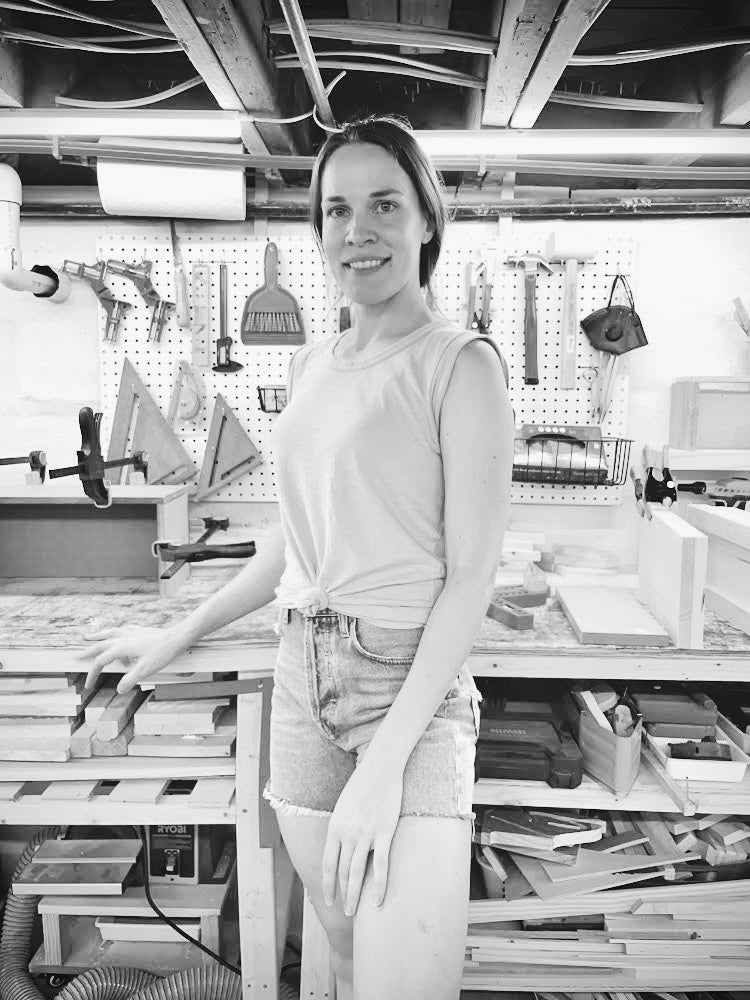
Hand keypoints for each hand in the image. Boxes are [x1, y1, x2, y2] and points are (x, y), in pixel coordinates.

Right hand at [77, 625, 185, 692]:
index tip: (88, 686)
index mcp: (122, 647)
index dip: (93, 674)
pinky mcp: (141, 631)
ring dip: (99, 636)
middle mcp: (124, 637)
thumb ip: (130, 680)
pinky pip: (124, 630)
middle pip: (101, 644)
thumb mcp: (145, 670)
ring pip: (111, 633)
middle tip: (76, 656)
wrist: (178, 637)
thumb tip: (119, 690)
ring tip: (90, 637)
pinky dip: (117, 633)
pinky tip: (120, 634)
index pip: (101, 661)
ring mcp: (133, 632)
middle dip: (88, 651)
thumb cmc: (162, 653)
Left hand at [321, 760, 402, 916]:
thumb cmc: (361, 786)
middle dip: (341, 895)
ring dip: (354, 896)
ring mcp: (365, 835)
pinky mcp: (384, 834)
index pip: (327, 864)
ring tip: (353, 911)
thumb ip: (340, 829)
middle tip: (344, 912)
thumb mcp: (342, 808)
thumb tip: (340, 849)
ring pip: (357, 873)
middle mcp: (347, 834)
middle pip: (341, 872)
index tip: (329, 899)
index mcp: (335, 828)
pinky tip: (377, 901)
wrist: (380, 769)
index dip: (327, 885)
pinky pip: (380, 866)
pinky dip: (378, 886)